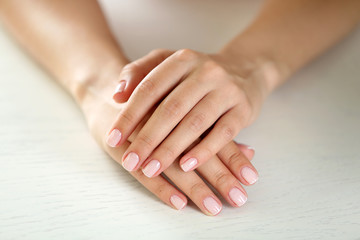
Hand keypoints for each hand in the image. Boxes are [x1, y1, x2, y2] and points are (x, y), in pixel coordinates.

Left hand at [106, 49, 264, 177]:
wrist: (244, 70)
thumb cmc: (196, 74)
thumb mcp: (167, 63)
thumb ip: (138, 73)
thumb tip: (117, 96)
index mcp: (181, 59)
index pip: (149, 88)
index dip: (129, 115)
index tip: (113, 139)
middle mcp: (205, 72)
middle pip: (171, 109)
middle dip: (147, 139)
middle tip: (130, 162)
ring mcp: (227, 90)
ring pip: (195, 123)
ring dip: (170, 150)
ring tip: (151, 169)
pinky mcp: (243, 108)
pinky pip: (223, 133)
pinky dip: (204, 151)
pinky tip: (186, 166)